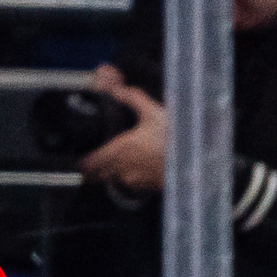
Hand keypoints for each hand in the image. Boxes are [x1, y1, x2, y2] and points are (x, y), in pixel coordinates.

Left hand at [77, 64, 167, 194]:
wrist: (198, 158)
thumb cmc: (175, 136)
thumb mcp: (153, 112)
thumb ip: (133, 99)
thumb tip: (117, 89)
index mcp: (119, 150)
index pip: (89, 164)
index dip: (81, 164)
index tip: (78, 161)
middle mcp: (123, 169)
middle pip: (98, 176)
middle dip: (93, 171)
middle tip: (90, 164)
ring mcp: (135, 181)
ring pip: (113, 182)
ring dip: (110, 176)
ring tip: (114, 166)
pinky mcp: (148, 188)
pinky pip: (131, 187)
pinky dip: (129, 180)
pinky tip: (136, 170)